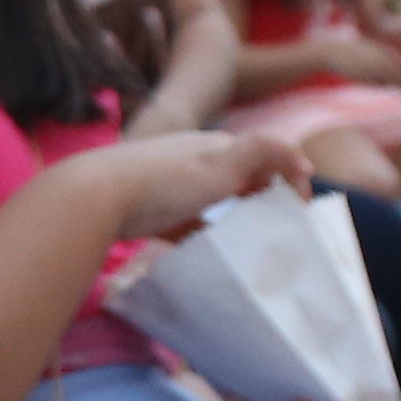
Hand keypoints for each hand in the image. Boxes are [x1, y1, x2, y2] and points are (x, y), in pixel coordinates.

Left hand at [95, 126, 308, 245]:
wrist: (97, 195)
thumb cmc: (165, 180)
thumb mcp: (224, 163)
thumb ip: (266, 152)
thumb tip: (303, 158)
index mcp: (217, 146)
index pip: (266, 156)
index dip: (290, 178)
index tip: (303, 211)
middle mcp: (196, 161)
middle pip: (241, 179)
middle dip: (264, 199)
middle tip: (281, 231)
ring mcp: (173, 185)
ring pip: (215, 203)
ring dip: (234, 220)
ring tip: (249, 246)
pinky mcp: (154, 211)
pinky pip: (187, 225)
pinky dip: (202, 236)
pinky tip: (208, 254)